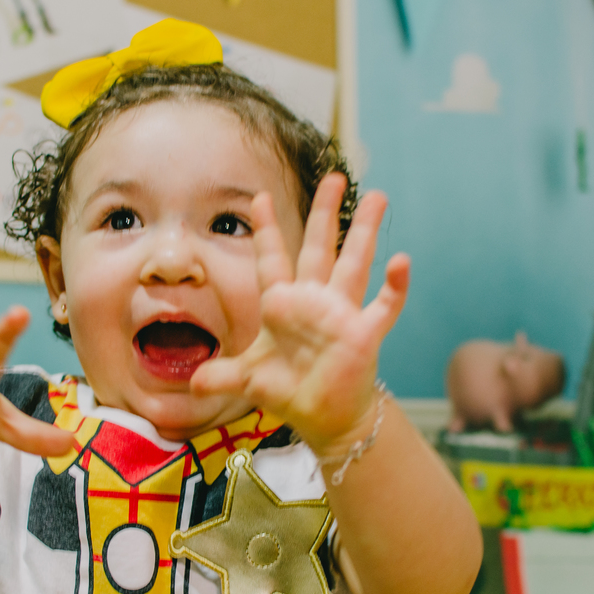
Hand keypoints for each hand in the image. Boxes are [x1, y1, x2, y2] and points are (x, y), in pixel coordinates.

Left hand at [190, 173, 408, 452]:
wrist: (324, 417)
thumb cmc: (289, 390)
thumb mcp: (248, 380)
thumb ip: (220, 375)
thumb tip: (192, 383)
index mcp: (282, 305)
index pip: (272, 259)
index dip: (266, 230)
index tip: (259, 197)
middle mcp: (313, 301)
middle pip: (318, 248)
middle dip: (324, 213)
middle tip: (334, 176)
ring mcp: (341, 314)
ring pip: (355, 263)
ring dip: (365, 231)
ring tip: (377, 197)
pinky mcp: (364, 334)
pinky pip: (384, 306)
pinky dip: (395, 286)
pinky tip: (402, 262)